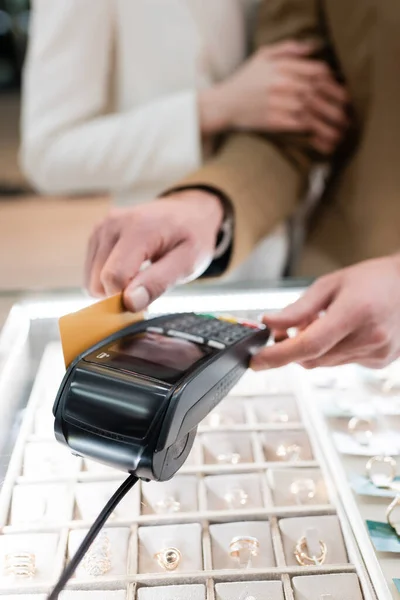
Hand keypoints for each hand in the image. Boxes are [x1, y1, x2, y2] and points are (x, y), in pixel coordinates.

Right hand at [84, 190, 223, 310]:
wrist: (187, 212)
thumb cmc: (191, 238)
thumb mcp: (188, 262)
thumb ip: (159, 282)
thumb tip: (129, 303)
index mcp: (138, 228)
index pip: (115, 276)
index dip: (126, 300)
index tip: (147, 304)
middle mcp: (112, 223)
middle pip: (99, 281)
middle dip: (120, 296)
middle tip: (147, 289)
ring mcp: (101, 227)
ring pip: (92, 281)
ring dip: (114, 288)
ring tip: (140, 278)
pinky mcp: (96, 235)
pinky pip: (91, 274)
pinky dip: (108, 280)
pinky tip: (130, 271)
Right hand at [199, 40, 347, 154]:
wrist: (223, 104)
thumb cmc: (244, 81)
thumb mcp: (263, 56)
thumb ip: (288, 48)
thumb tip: (313, 48)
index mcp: (283, 67)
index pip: (318, 71)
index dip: (333, 83)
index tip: (341, 94)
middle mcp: (283, 84)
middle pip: (320, 92)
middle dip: (337, 104)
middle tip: (347, 115)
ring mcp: (279, 103)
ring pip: (313, 111)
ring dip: (331, 123)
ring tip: (342, 132)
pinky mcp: (274, 121)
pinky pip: (301, 127)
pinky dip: (315, 133)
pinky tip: (326, 140)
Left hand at [251, 256, 399, 369]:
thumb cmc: (373, 279)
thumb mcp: (330, 284)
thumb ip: (298, 308)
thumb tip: (270, 323)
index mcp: (355, 313)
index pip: (308, 345)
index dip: (278, 356)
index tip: (256, 361)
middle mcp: (369, 338)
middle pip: (313, 358)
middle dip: (292, 349)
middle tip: (284, 331)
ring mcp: (377, 354)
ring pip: (326, 363)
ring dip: (313, 350)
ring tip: (320, 323)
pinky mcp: (380, 362)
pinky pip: (343, 362)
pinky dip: (332, 351)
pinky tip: (341, 332)